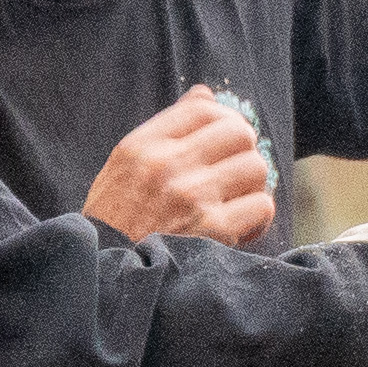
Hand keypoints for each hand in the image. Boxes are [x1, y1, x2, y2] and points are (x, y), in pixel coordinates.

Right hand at [85, 87, 277, 245]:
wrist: (105, 272)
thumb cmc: (116, 218)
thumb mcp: (125, 164)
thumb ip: (165, 128)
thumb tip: (205, 94)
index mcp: (144, 145)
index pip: (204, 108)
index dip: (223, 120)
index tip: (221, 142)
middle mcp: (169, 165)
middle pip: (239, 133)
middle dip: (242, 151)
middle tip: (232, 171)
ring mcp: (194, 197)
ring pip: (256, 168)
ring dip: (251, 185)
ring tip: (233, 200)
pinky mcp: (215, 230)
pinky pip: (261, 207)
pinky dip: (257, 217)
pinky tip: (238, 227)